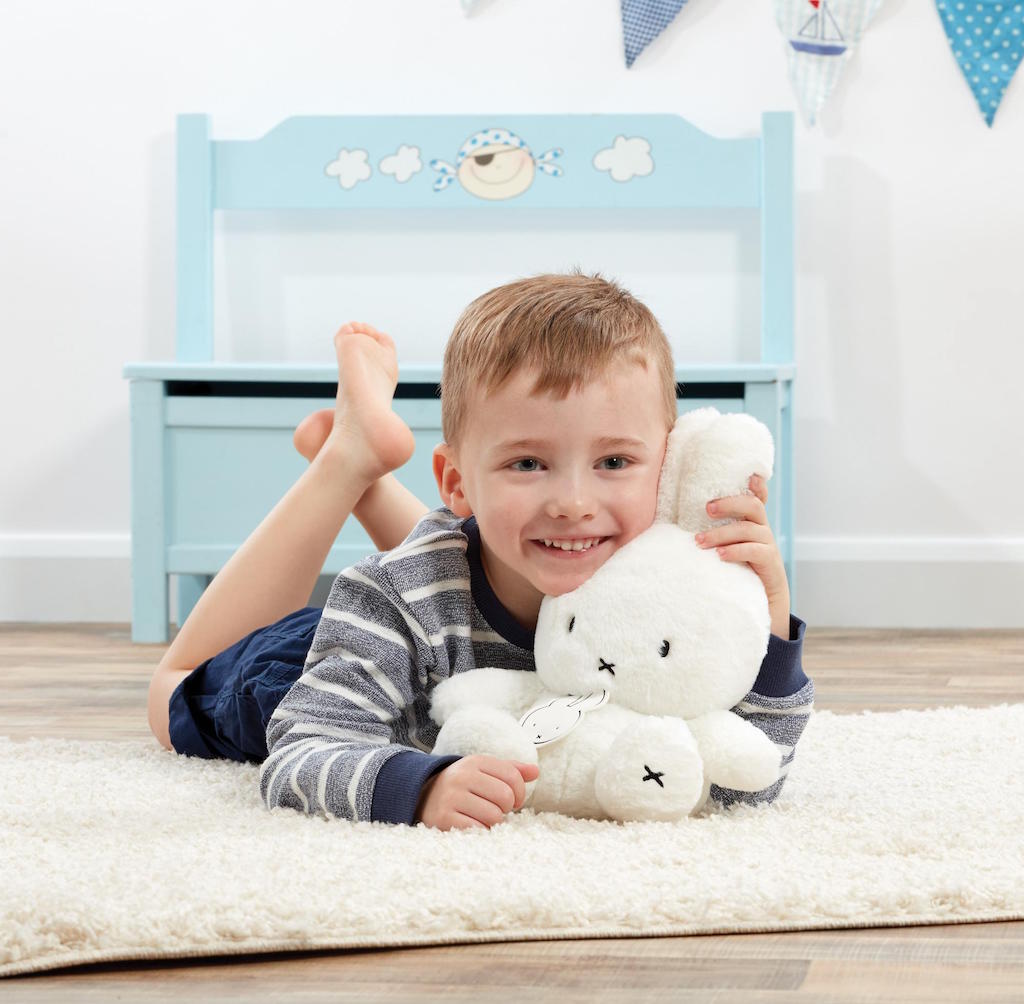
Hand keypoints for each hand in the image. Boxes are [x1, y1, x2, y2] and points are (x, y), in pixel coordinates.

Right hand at [415, 755, 539, 830]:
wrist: (423, 797)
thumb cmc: (463, 786)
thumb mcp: (483, 771)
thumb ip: (510, 770)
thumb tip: (536, 772)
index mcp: (474, 762)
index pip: (512, 775)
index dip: (520, 792)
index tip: (514, 800)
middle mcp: (462, 776)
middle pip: (505, 796)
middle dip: (506, 808)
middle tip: (496, 809)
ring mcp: (451, 797)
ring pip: (494, 816)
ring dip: (494, 822)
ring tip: (483, 817)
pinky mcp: (443, 818)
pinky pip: (478, 830)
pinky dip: (481, 831)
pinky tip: (474, 826)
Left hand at [695, 474, 790, 639]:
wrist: (762, 607)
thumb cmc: (736, 575)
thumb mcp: (724, 552)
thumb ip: (712, 537)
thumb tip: (681, 532)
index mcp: (751, 524)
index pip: (757, 498)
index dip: (756, 484)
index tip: (749, 474)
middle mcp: (762, 531)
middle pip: (753, 506)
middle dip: (730, 503)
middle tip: (706, 508)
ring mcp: (769, 547)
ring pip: (750, 528)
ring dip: (722, 533)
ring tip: (699, 541)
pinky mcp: (771, 564)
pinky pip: (756, 551)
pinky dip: (736, 551)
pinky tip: (719, 556)